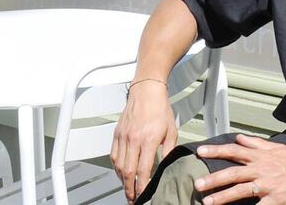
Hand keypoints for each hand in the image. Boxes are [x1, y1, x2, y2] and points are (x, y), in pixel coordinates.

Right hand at [111, 81, 176, 202]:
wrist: (147, 91)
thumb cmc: (160, 109)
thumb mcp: (171, 131)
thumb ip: (168, 151)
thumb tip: (167, 167)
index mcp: (148, 140)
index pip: (143, 170)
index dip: (142, 186)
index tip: (144, 195)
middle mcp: (133, 139)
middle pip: (128, 171)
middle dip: (129, 188)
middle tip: (133, 199)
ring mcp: (123, 136)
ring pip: (118, 165)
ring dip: (122, 180)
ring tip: (127, 189)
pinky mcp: (117, 133)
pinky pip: (114, 155)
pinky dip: (116, 167)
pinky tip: (121, 172)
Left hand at [193, 136, 285, 204]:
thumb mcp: (277, 149)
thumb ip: (257, 144)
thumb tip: (239, 138)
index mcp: (261, 157)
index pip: (233, 151)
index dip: (216, 151)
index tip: (200, 151)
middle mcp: (261, 169)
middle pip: (232, 173)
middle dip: (213, 179)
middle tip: (197, 184)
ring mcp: (268, 186)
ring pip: (241, 190)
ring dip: (223, 197)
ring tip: (208, 202)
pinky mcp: (276, 200)